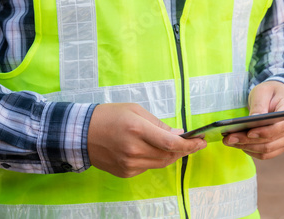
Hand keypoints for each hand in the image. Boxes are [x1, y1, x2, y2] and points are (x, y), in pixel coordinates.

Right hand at [87, 103, 204, 177]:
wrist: (81, 133)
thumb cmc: (109, 116)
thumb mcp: (136, 111)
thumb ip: (158, 124)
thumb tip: (178, 134)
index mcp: (138, 130)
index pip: (171, 144)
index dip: (190, 145)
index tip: (201, 141)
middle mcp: (134, 150)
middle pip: (169, 156)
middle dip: (186, 150)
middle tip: (195, 143)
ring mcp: (129, 164)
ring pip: (161, 163)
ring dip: (173, 156)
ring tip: (179, 146)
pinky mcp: (125, 172)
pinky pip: (148, 167)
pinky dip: (156, 159)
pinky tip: (155, 150)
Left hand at [223, 81, 283, 160]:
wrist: (281, 96)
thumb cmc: (272, 92)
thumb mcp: (263, 91)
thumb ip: (259, 105)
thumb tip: (252, 120)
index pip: (280, 127)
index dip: (264, 132)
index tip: (248, 132)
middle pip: (271, 141)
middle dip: (248, 141)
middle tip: (229, 138)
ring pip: (268, 150)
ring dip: (248, 148)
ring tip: (230, 142)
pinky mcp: (281, 144)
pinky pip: (267, 154)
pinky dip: (253, 151)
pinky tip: (240, 145)